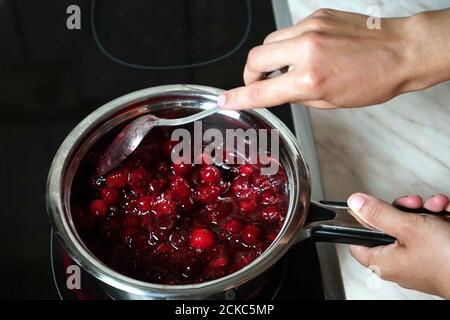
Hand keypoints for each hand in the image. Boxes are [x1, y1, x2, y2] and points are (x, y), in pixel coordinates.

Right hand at [218, 8, 449, 109]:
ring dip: (270, 57)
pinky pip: (290, 31)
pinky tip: (306, 52)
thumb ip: (298, 95)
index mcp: (310, 80)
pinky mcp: (318, 16)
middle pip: (255, 57)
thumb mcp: (331, 102)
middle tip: (259, 80)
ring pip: (270, 41)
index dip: (238, 98)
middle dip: (250, 72)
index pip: (261, 90)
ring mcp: (311, 29)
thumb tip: (278, 90)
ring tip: (288, 67)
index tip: (224, 100)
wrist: (401, 51)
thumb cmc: (374, 80)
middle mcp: (307, 50)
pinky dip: (290, 44)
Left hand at [347, 193, 449, 298]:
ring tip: (436, 208)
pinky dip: (438, 219)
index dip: (361, 220)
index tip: (369, 206)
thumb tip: (354, 203)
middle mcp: (399, 261)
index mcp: (383, 261)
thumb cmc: (447, 260)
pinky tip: (446, 212)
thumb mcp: (408, 227)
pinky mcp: (438, 253)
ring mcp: (419, 258)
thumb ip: (379, 214)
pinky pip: (431, 230)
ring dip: (424, 211)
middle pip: (387, 226)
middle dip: (402, 209)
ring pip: (412, 225)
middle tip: (412, 205)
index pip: (357, 240)